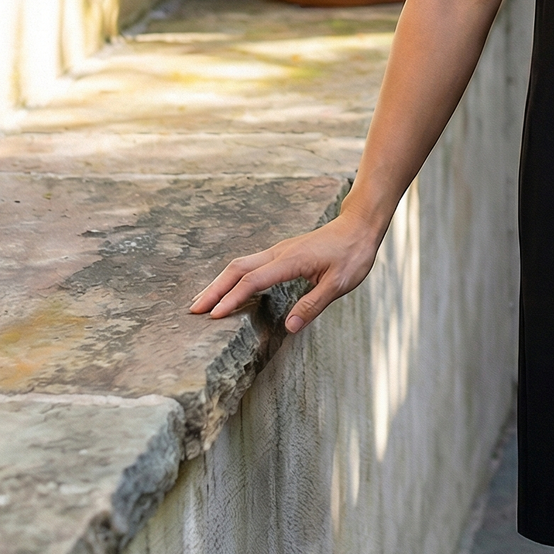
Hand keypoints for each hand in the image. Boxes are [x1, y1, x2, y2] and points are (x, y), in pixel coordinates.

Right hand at [188, 206, 383, 333]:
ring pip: (241, 264)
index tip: (213, 316)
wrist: (359, 226)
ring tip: (203, 302)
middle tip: (193, 310)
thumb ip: (314, 304)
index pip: (253, 281)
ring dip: (220, 282)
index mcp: (291, 260)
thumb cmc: (353, 254)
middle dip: (214, 289)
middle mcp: (279, 253)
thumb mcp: (340, 283)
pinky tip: (230, 290)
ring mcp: (279, 251)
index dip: (232, 298)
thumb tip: (290, 326)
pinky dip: (234, 277)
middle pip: (237, 269)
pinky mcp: (282, 253)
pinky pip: (250, 264)